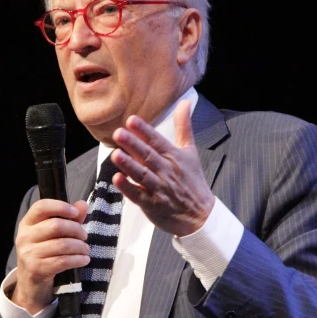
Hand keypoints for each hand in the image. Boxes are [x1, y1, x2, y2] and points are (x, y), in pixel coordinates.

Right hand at [11, 199, 88, 313]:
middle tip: (84, 236)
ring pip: (62, 245)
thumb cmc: (44, 254)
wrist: (31, 283)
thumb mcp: (53, 235)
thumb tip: (83, 204)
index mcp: (27, 224)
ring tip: (86, 249)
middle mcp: (24, 237)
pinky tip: (84, 260)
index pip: (41, 207)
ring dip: (79, 247)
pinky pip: (63, 261)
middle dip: (75, 230)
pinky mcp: (36, 269)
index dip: (60, 207)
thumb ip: (68, 219)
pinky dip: (77, 260)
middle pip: (55, 225)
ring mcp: (29, 254)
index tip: (75, 213)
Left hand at [110, 99, 214, 236]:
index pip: (157, 141)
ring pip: (142, 175)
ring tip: (116, 155)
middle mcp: (166, 171)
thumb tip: (184, 102)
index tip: (131, 120)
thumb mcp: (190, 151)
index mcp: (173, 156)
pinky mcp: (153, 204)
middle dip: (133, 145)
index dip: (144, 130)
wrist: (200, 214)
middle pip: (148, 156)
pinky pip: (139, 195)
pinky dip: (128, 188)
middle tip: (119, 133)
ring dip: (129, 165)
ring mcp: (159, 188)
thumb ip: (184, 126)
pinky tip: (117, 179)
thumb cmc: (192, 181)